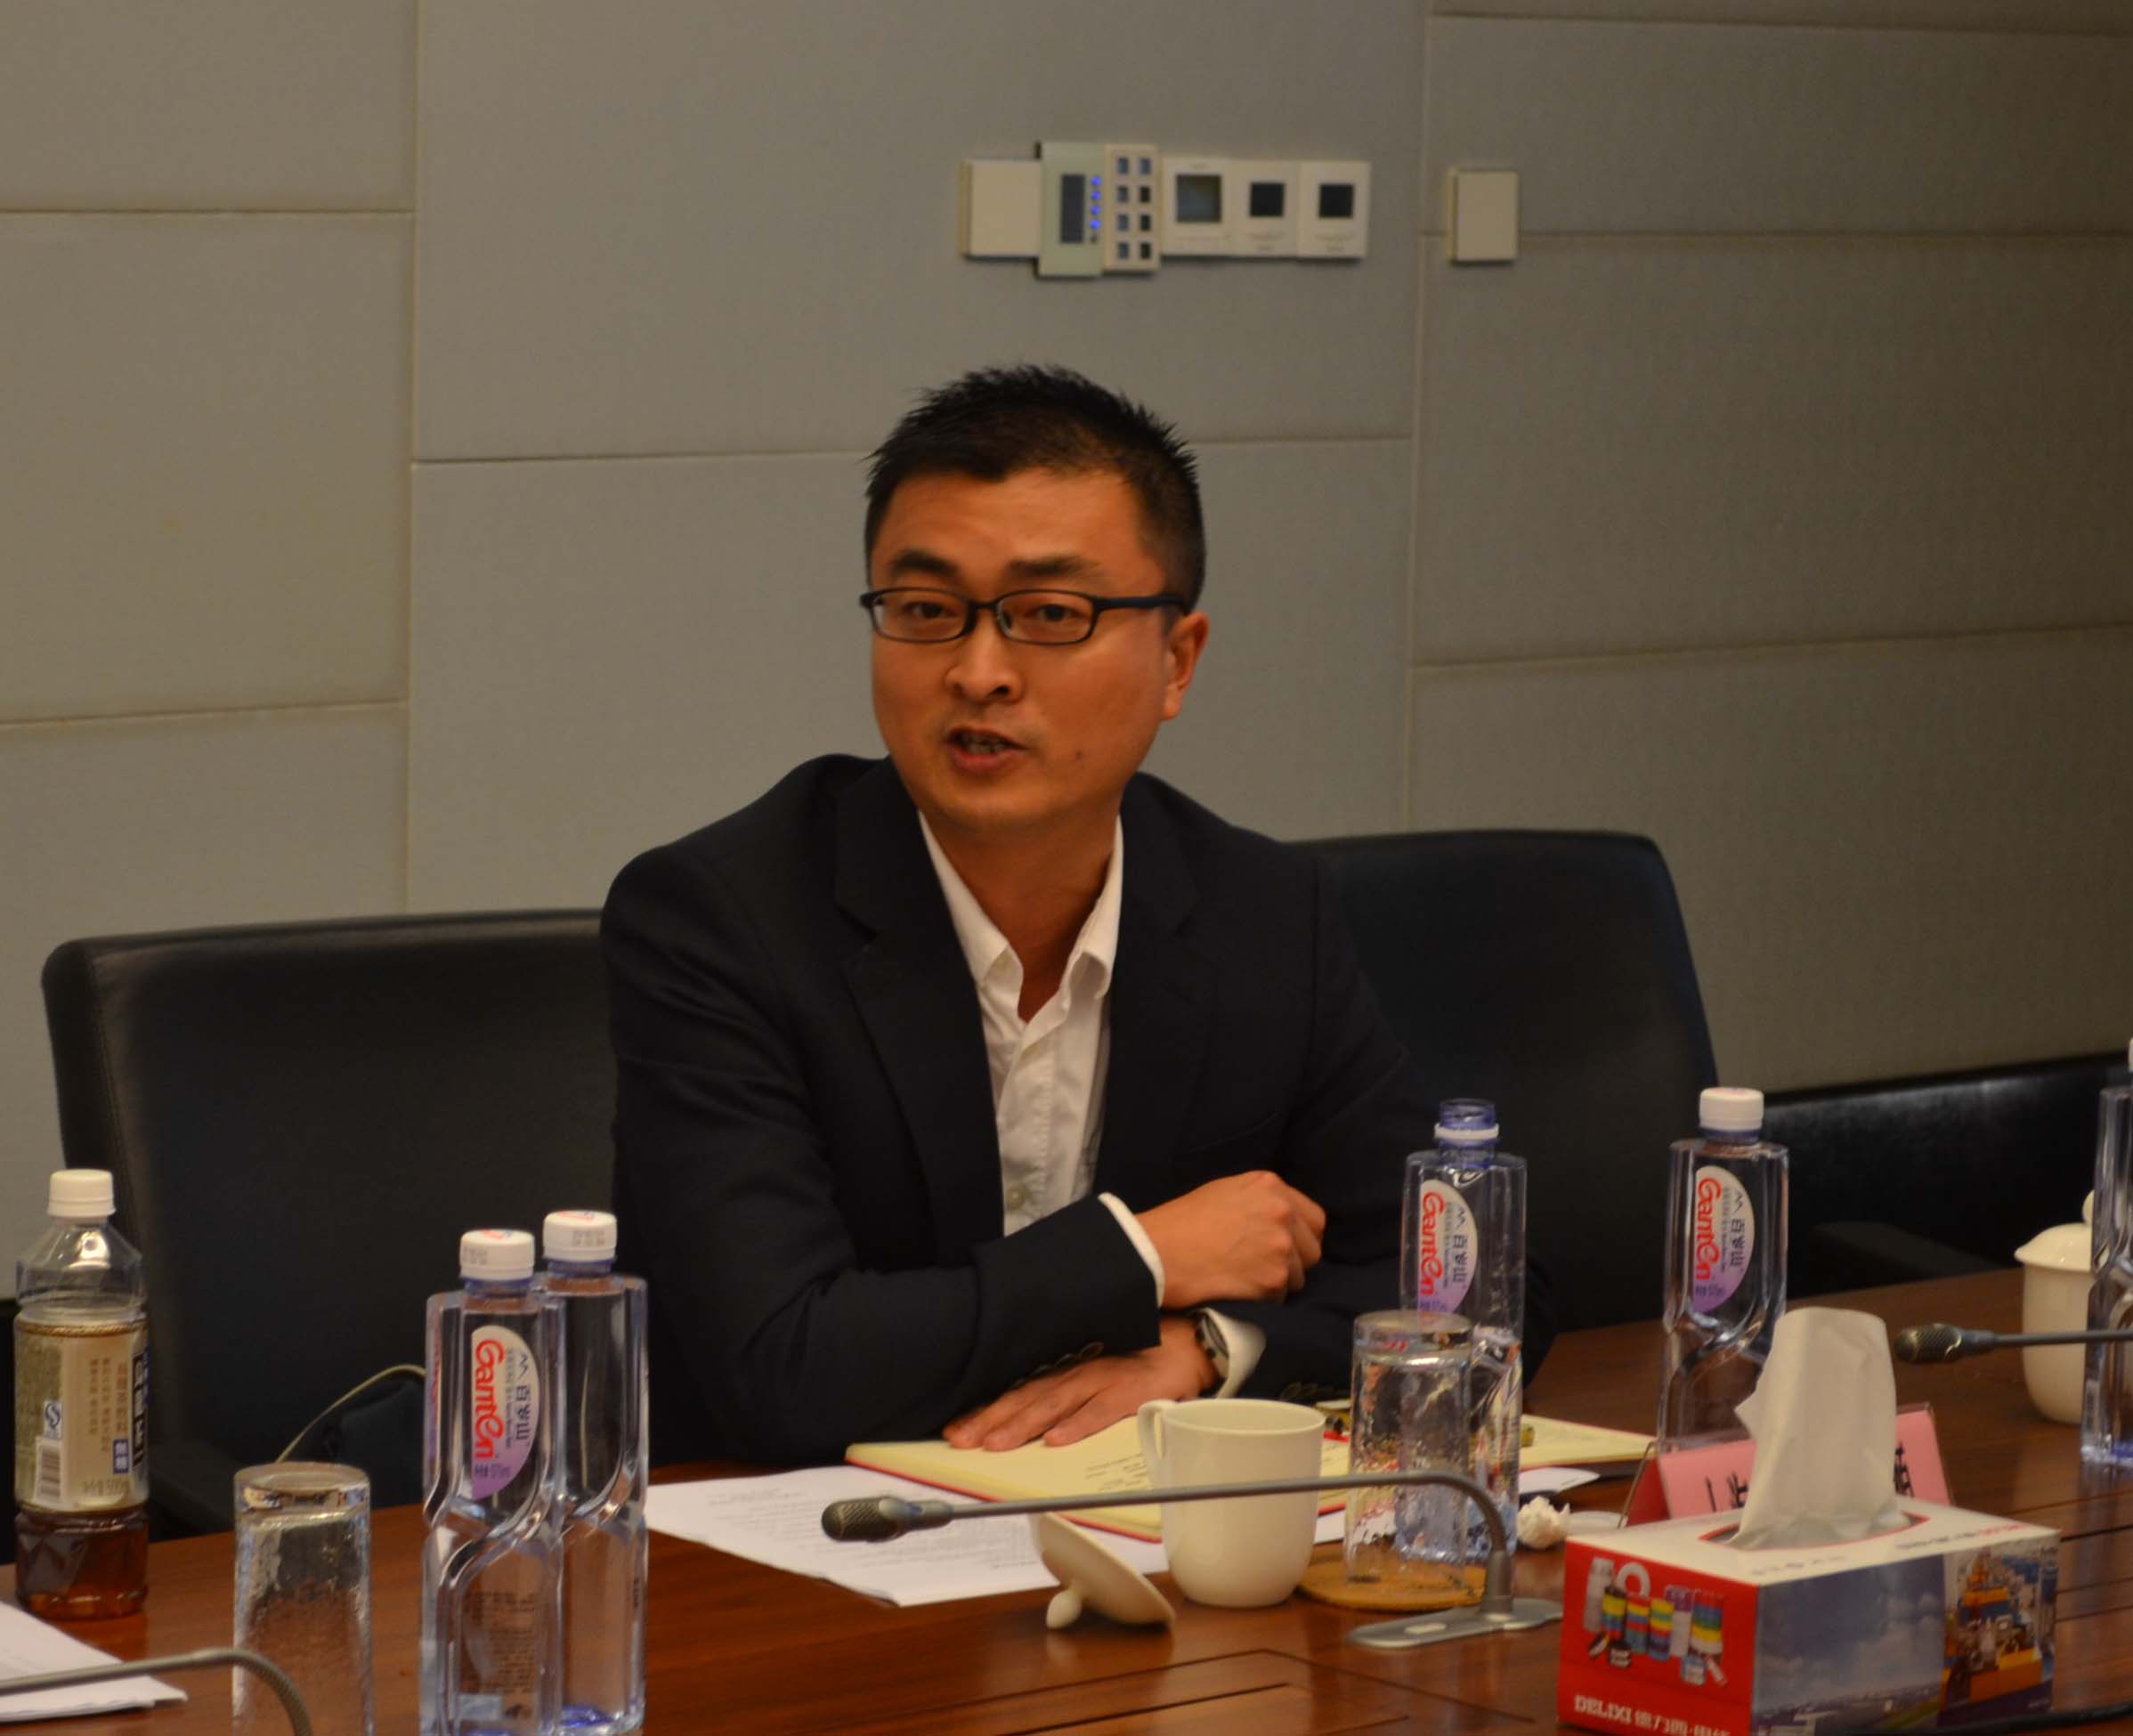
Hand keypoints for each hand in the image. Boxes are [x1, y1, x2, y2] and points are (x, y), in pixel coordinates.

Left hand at [943, 1317, 1215, 1450]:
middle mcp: (1078, 1372)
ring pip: (1054, 1404)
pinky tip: (1057, 1440)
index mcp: (1067, 1371)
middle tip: (962, 1440)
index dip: (986, 1411)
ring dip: (1023, 1424)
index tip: (956, 1430)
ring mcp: (1103, 1380)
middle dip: (991, 1420)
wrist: (1189, 1343)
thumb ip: (1067, 1393)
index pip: (1019, 1392)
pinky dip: (1078, 1425)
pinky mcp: (1131, 1391)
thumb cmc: (1140, 1360)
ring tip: (997, 1443)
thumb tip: (1034, 1424)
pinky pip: (1101, 1411)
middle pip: (1026, 1398)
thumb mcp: (1096, 1372)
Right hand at [1135, 1171, 1325, 1308]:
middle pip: (1312, 1251)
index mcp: (1271, 1186)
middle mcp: (1282, 1212)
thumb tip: (1284, 1220)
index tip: (1286, 1249)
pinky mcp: (1273, 1279)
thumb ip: (1261, 1200)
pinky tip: (1237, 1290)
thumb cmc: (1181, 1222)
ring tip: (1243, 1279)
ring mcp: (1280, 1246)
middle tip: (1260, 1268)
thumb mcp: (1225, 1191)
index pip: (1315, 1219)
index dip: (1301, 1238)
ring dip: (1277, 1283)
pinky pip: (1280, 1298)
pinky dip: (1263, 1300)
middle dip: (1293, 1263)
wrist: (1156, 1252)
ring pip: (1298, 1277)